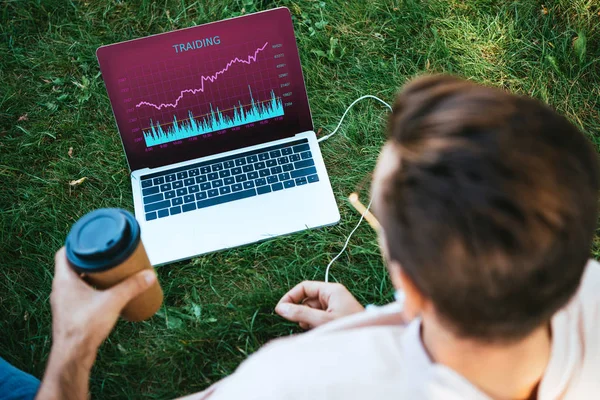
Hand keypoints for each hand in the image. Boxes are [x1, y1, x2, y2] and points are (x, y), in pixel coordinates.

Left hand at [49, 247, 156, 368]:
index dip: (78, 243)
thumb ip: (132, 287)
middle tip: (107, 254)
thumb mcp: (113, 301)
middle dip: (90, 259)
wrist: (73, 354)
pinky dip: (90, 289)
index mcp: (64, 279)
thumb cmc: (85, 326)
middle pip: (73, 265)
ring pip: (76, 281)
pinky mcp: (70, 313)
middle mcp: (60, 289)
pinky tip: (104, 292)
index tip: (94, 239)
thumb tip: (149, 275)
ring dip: (90, 275)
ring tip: (109, 271)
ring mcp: (63, 302)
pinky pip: (79, 294)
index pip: (65, 252)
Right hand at [275, 281, 363, 328]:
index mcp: (332, 290)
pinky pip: (319, 316)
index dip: (291, 297)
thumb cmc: (349, 328)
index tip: (281, 310)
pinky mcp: (336, 316)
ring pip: (312, 309)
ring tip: (314, 328)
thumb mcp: (322, 321)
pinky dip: (314, 323)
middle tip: (302, 324)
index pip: (304, 287)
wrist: (369, 339)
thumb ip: (300, 314)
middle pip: (307, 298)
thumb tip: (280, 308)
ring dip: (308, 319)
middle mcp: (333, 295)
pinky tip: (318, 331)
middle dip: (301, 311)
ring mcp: (335, 306)